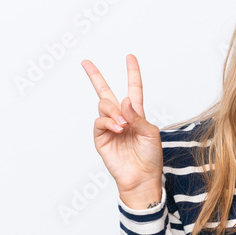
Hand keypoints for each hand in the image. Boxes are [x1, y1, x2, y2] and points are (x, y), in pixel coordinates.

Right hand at [82, 54, 163, 207]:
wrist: (142, 177)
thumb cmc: (150, 157)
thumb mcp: (150, 133)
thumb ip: (137, 116)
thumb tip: (123, 100)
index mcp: (136, 114)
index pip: (133, 89)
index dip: (132, 72)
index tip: (130, 57)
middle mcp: (121, 118)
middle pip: (105, 92)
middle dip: (95, 76)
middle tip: (85, 62)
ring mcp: (109, 127)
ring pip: (104, 105)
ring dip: (113, 111)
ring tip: (123, 125)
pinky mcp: (100, 138)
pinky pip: (99, 121)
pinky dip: (108, 122)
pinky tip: (118, 128)